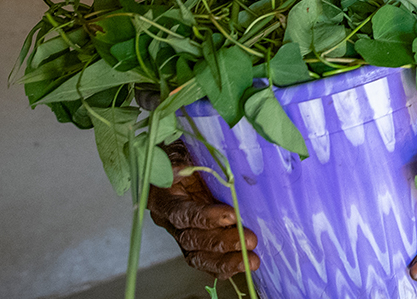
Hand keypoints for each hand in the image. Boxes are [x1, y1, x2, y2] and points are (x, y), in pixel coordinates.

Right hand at [147, 144, 260, 277]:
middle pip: (192, 239)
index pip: (182, 214)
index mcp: (164, 200)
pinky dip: (225, 266)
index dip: (204, 217)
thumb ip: (179, 159)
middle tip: (249, 239)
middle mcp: (172, 222)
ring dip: (226, 259)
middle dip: (221, 241)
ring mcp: (185, 234)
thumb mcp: (180, 150)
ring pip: (199, 255)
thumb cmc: (184, 156)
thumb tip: (182, 168)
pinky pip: (208, 261)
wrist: (183, 164)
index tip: (231, 215)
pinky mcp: (198, 243)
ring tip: (251, 260)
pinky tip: (245, 265)